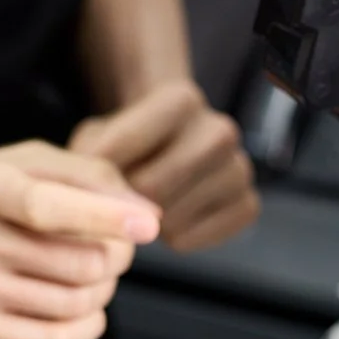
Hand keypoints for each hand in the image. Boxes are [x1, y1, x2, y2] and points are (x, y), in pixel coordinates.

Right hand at [0, 141, 157, 338]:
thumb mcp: (12, 162)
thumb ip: (84, 175)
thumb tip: (147, 214)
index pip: (46, 207)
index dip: (105, 218)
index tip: (147, 226)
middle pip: (82, 264)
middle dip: (117, 258)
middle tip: (112, 249)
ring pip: (76, 303)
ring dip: (104, 291)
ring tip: (92, 275)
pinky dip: (89, 329)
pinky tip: (90, 312)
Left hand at [71, 80, 258, 251]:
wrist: (173, 150)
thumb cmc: (130, 144)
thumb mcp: (98, 136)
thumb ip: (90, 160)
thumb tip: (102, 200)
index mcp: (181, 99)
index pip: (124, 144)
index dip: (96, 169)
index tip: (90, 174)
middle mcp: (220, 130)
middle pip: (151, 188)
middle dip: (125, 201)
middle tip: (119, 199)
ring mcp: (240, 169)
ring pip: (172, 219)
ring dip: (149, 223)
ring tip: (147, 206)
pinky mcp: (248, 205)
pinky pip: (195, 238)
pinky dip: (175, 239)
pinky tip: (172, 222)